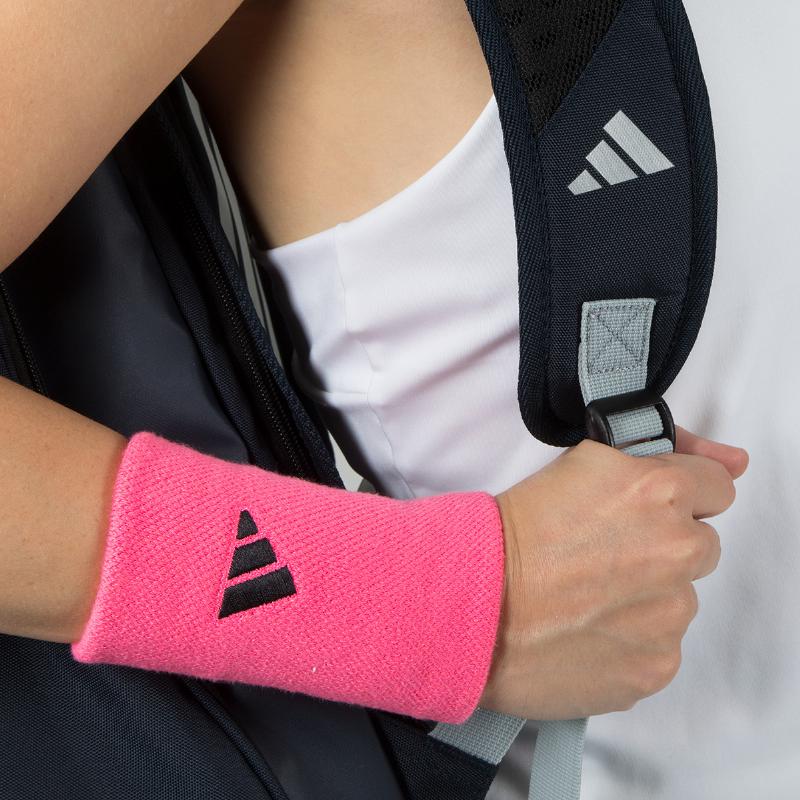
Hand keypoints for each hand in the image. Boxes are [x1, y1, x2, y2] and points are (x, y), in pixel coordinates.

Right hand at [481, 428, 747, 719]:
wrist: (472, 601)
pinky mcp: (656, 666)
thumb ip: (665, 452)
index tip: (645, 510)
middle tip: (602, 554)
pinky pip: (658, 645)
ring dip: (645, 596)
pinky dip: (629, 639)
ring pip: (677, 598)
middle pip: (700, 544)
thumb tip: (735, 460)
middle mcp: (677, 550)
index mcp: (660, 491)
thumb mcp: (580, 464)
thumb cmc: (513, 533)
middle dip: (662, 546)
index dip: (676, 495)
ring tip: (584, 596)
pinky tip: (585, 629)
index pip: (716, 486)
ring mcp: (670, 613)